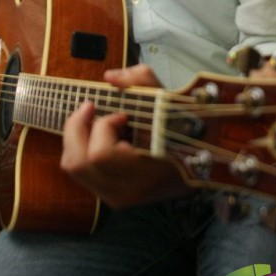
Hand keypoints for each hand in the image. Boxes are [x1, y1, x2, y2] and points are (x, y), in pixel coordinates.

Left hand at [60, 64, 189, 208]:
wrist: (203, 163)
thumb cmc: (184, 129)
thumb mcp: (168, 98)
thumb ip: (140, 79)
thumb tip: (110, 77)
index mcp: (145, 172)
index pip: (100, 154)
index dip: (104, 127)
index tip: (121, 114)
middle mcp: (127, 191)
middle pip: (77, 162)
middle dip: (78, 128)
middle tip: (92, 109)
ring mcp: (117, 197)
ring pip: (73, 167)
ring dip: (77, 137)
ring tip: (96, 121)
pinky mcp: (111, 196)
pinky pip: (80, 171)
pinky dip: (83, 148)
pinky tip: (100, 136)